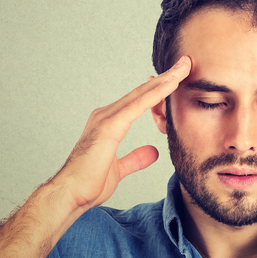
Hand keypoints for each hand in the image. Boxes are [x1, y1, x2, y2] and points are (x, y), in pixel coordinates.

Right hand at [49, 56, 190, 213]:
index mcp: (109, 123)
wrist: (70, 194)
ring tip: (184, 67)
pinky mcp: (109, 126)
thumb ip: (135, 158)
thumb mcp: (119, 169)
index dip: (160, 89)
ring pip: (142, 94)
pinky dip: (155, 94)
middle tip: (185, 63)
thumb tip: (153, 152)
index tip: (178, 79)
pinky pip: (137, 106)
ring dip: (165, 80)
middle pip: (142, 92)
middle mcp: (106, 115)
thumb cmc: (88, 183)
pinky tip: (170, 84)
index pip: (140, 101)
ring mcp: (106, 118)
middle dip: (166, 77)